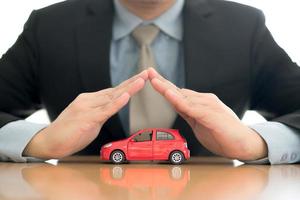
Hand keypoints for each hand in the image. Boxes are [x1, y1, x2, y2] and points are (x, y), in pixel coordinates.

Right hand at [23, 71, 147, 158]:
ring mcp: (87, 108)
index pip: (113, 91)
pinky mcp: (86, 119)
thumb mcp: (89, 120)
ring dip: (129, 88)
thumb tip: (112, 108)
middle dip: (132, 82)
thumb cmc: (69, 132)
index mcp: (90, 100)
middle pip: (115, 90)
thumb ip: (101, 113)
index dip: (128, 85)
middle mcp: (89, 100)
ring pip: (112, 97)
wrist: (49, 141)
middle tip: (147, 73)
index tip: (141, 78)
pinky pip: (105, 110)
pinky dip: (117, 103)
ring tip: (142, 80)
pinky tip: (126, 96)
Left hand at [148, 68, 266, 160]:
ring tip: (153, 80)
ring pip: (182, 96)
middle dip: (162, 82)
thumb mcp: (200, 123)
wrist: (245, 144)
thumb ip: (189, 113)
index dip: (164, 86)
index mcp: (199, 103)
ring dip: (167, 88)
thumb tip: (179, 105)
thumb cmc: (223, 134)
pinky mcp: (211, 115)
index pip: (178, 93)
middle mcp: (203, 100)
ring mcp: (208, 106)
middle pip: (178, 90)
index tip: (152, 78)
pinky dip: (179, 100)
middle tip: (148, 72)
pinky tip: (169, 94)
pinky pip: (191, 107)